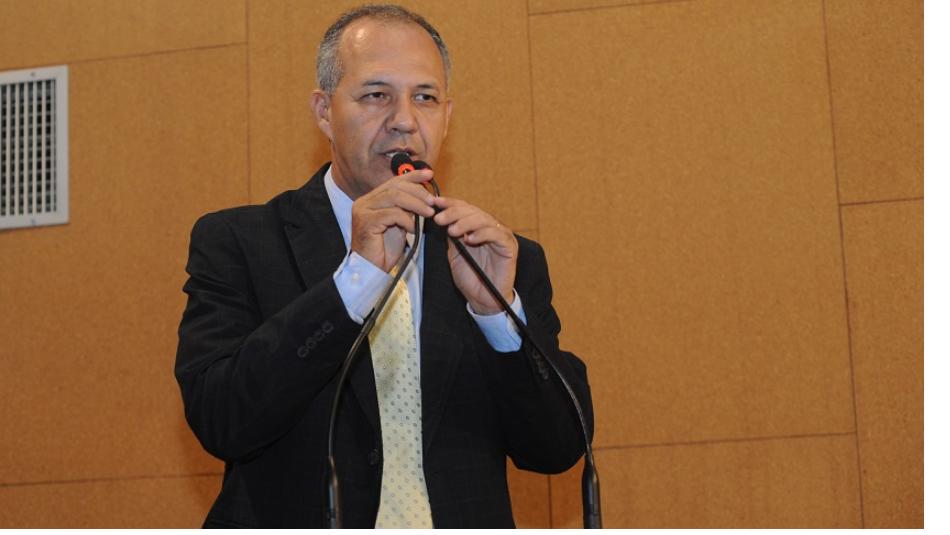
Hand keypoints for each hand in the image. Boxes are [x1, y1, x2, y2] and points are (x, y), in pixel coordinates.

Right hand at [351, 169, 434, 272]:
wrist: (372, 269)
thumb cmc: (385, 249)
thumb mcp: (400, 223)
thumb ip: (407, 208)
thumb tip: (424, 195)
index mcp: (372, 199)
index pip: (394, 181)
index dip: (413, 176)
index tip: (430, 175)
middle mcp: (365, 202)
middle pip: (395, 186)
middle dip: (418, 192)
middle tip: (433, 201)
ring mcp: (363, 211)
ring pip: (394, 197)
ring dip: (416, 204)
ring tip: (428, 213)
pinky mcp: (366, 222)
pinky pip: (391, 214)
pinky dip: (406, 220)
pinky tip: (412, 229)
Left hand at [433, 197, 517, 314]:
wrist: (483, 299)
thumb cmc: (471, 278)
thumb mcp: (455, 253)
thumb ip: (451, 236)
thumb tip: (441, 216)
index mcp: (477, 227)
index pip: (464, 209)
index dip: (450, 204)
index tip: (435, 202)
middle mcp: (490, 228)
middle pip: (473, 211)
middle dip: (454, 213)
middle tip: (440, 219)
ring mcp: (501, 235)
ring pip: (484, 219)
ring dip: (466, 223)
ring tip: (452, 231)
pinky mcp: (509, 246)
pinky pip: (496, 234)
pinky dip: (482, 233)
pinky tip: (470, 239)